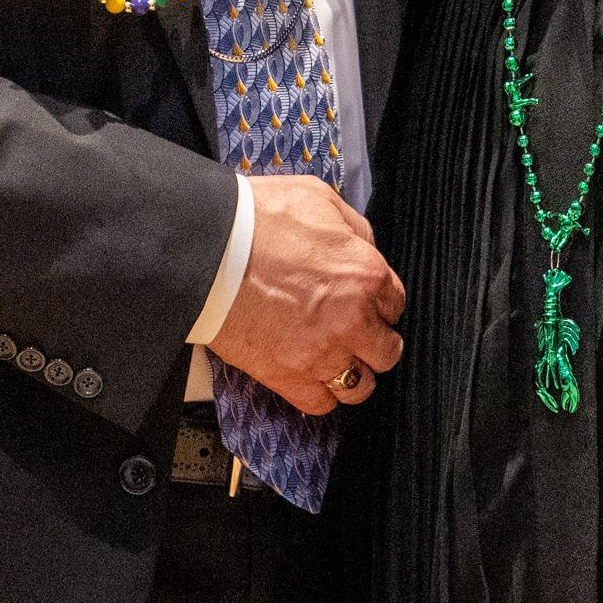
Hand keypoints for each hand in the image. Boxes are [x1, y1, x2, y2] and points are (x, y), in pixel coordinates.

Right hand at [207, 174, 404, 413]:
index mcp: (365, 274)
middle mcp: (352, 319)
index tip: (367, 304)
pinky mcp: (288, 376)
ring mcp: (322, 353)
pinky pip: (321, 404)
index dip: (380, 303)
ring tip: (337, 361)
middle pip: (387, 351)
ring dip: (352, 373)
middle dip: (374, 341)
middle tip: (356, 333)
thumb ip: (353, 228)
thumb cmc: (257, 219)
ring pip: (360, 386)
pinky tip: (310, 375)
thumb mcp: (320, 198)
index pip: (395, 304)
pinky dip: (319, 394)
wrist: (207, 250)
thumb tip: (364, 246)